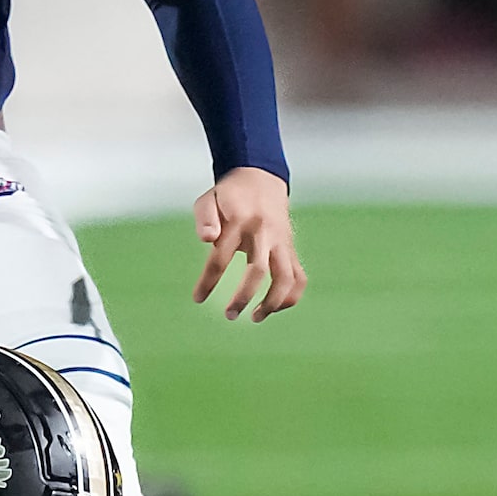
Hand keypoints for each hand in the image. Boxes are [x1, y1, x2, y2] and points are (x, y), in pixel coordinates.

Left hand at [193, 167, 304, 322]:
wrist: (261, 178)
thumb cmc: (229, 194)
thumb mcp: (209, 198)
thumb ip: (204, 218)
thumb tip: (207, 240)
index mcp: (241, 221)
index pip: (221, 257)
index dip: (208, 281)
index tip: (198, 299)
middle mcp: (264, 232)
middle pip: (259, 271)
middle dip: (243, 297)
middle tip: (229, 315)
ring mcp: (282, 241)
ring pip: (286, 278)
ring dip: (273, 303)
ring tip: (255, 317)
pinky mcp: (290, 248)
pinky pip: (298, 277)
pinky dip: (290, 297)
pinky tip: (274, 308)